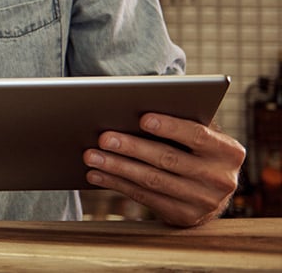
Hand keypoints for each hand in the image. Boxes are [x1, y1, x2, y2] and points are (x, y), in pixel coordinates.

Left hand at [83, 112, 245, 226]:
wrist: (211, 192)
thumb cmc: (196, 150)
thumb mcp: (200, 136)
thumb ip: (182, 121)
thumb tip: (136, 104)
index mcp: (229, 151)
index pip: (198, 136)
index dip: (170, 127)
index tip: (142, 118)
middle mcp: (221, 179)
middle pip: (169, 159)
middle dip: (132, 147)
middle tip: (103, 138)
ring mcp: (204, 201)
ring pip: (152, 180)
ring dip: (117, 167)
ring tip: (90, 155)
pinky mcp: (184, 216)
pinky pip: (144, 197)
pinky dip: (117, 183)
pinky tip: (96, 174)